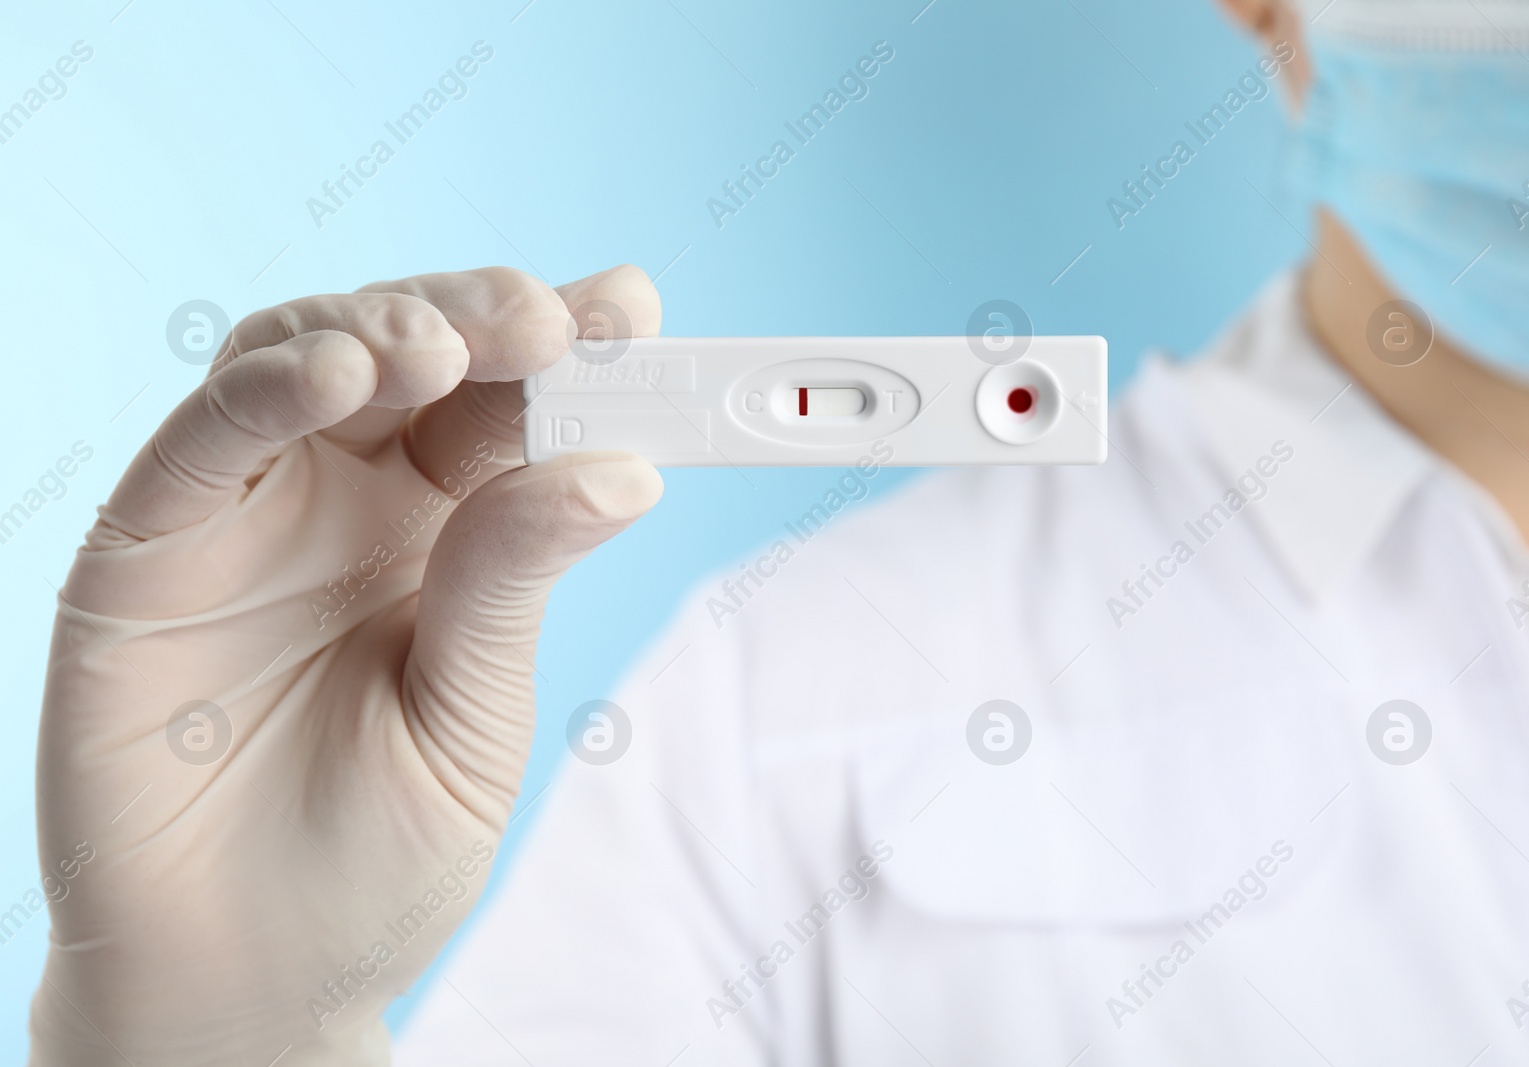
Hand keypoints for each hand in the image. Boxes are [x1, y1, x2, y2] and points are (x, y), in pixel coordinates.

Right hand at [30, 265, 663, 1064]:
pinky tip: (334, 373)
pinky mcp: (148, 550)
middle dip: (481, 319)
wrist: (252, 974)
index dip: (569, 345)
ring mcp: (247, 513)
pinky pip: (200, 441)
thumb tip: (623, 465)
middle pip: (411, 356)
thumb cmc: (377, 852)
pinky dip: (263, 389)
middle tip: (547, 323)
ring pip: (301, 363)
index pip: (508, 404)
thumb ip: (514, 580)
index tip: (634, 307)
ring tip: (445, 348)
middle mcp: (346, 499)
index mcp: (445, 528)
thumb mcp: (473, 714)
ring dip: (377, 329)